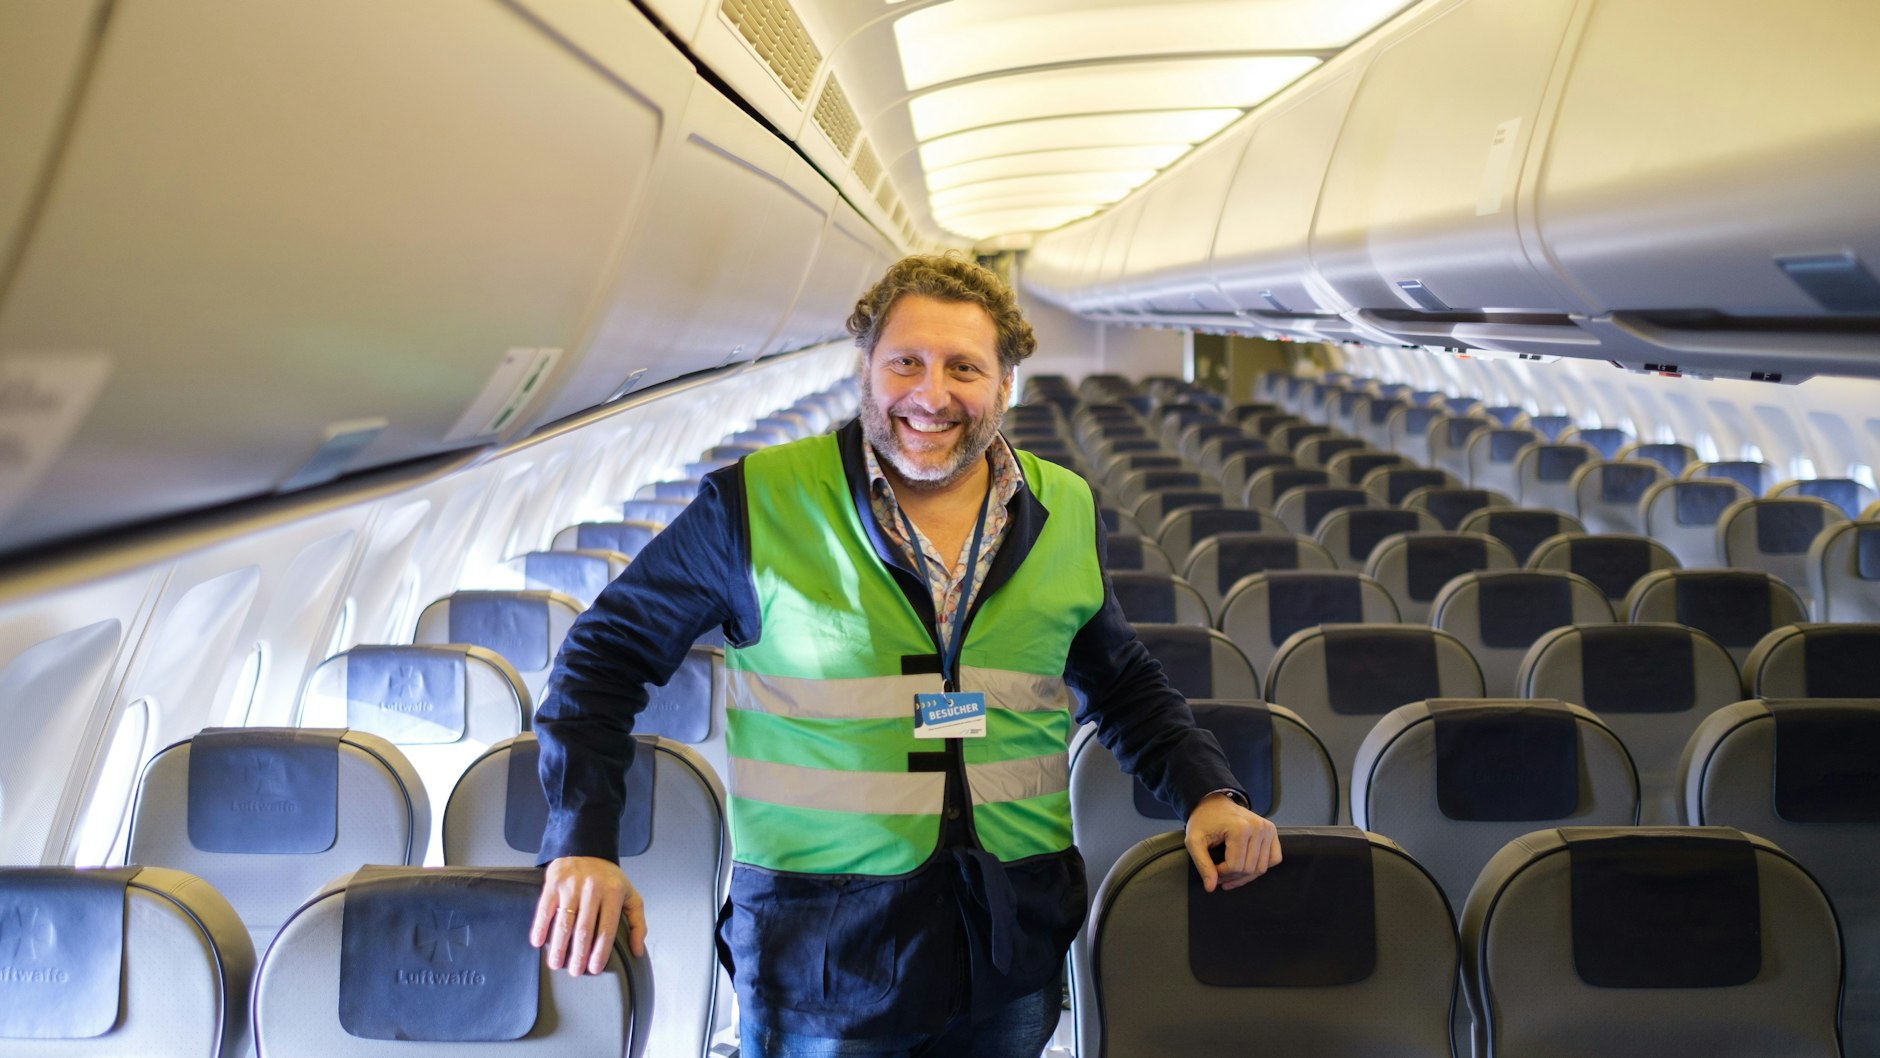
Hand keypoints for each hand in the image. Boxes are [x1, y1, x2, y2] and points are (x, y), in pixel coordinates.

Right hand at [531, 855, 645, 974]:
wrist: (586, 848)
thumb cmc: (608, 879)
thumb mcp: (630, 896)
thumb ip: (638, 923)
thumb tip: (637, 951)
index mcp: (613, 894)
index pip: (607, 929)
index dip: (600, 952)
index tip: (594, 969)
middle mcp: (593, 889)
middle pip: (584, 929)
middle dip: (578, 954)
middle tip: (574, 972)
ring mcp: (571, 886)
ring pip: (564, 922)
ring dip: (559, 946)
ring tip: (556, 963)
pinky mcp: (553, 883)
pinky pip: (545, 909)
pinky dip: (540, 927)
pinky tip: (538, 942)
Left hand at [1184, 791, 1281, 891]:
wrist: (1214, 803)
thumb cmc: (1203, 821)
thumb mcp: (1194, 841)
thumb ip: (1202, 864)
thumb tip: (1210, 887)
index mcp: (1240, 828)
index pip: (1235, 866)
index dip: (1221, 873)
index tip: (1212, 869)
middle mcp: (1258, 828)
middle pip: (1249, 869)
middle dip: (1232, 876)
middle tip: (1219, 874)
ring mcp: (1267, 829)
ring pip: (1261, 868)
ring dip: (1245, 875)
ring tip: (1230, 872)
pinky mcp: (1272, 832)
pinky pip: (1273, 859)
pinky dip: (1260, 866)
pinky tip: (1246, 865)